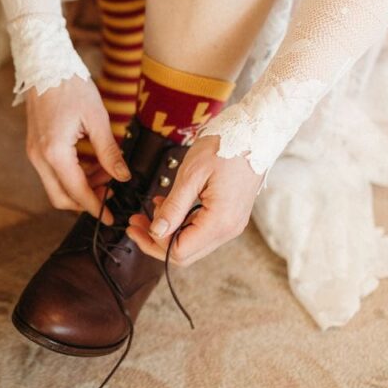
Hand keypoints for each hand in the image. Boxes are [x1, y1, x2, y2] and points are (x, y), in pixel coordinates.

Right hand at [25, 76, 131, 221]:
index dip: (95, 206)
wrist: (45, 66)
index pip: (76, 191)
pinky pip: (52, 172)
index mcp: (54, 152)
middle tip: (109, 194)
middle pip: (60, 197)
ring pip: (55, 186)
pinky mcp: (35, 146)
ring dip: (80, 187)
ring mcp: (34, 152)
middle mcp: (39, 157)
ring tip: (105, 173)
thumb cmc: (70, 86)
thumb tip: (122, 176)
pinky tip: (91, 163)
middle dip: (85, 201)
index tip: (110, 216)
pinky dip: (71, 175)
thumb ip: (109, 152)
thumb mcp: (97, 119)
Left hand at [125, 135, 262, 265]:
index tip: (136, 226)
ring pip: (191, 243)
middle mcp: (228, 229)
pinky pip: (200, 229)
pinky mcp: (229, 215)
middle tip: (134, 223)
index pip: (180, 252)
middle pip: (185, 253)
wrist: (254, 133)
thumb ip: (173, 206)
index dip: (154, 243)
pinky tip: (164, 207)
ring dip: (166, 232)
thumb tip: (156, 231)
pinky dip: (180, 223)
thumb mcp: (192, 175)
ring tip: (144, 214)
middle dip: (155, 241)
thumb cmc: (225, 147)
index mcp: (220, 222)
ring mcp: (231, 223)